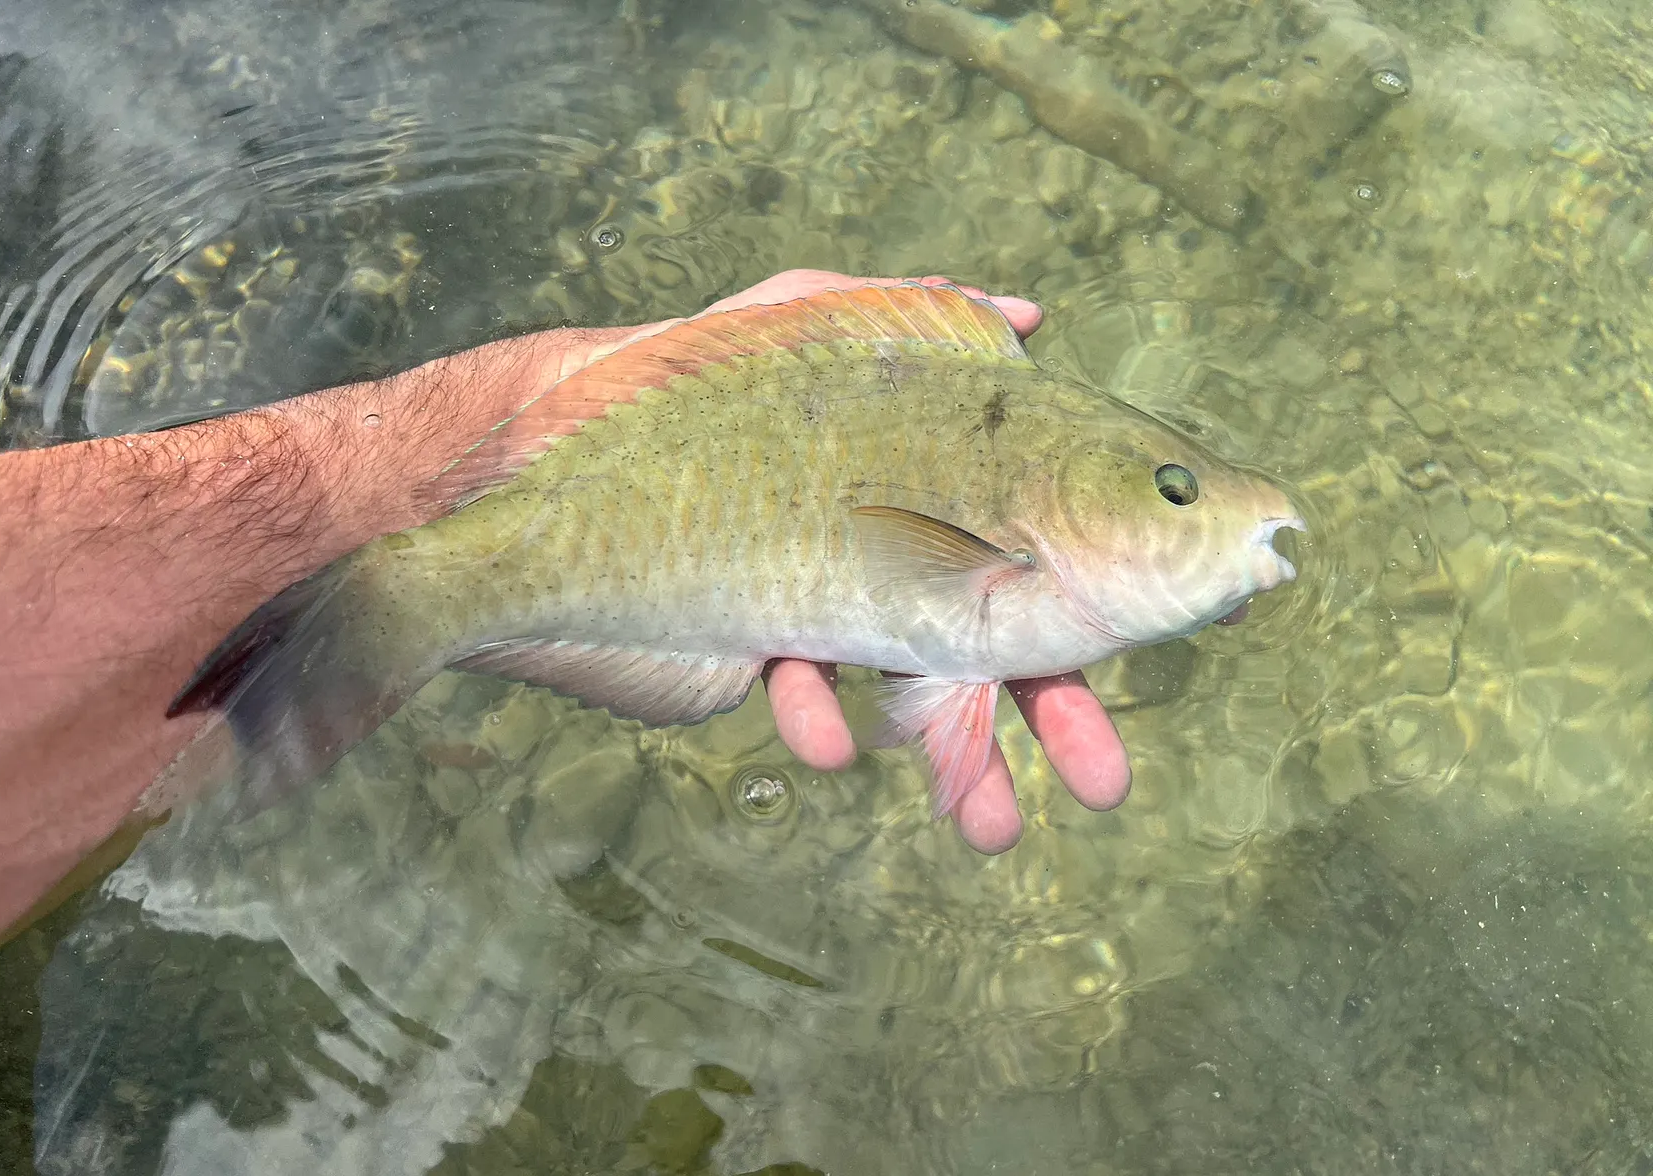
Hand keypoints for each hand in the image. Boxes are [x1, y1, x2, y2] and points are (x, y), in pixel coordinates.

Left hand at [595, 269, 1133, 853]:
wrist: (554, 451)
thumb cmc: (695, 379)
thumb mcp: (806, 319)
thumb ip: (912, 313)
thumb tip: (1024, 314)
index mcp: (925, 491)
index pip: (1031, 548)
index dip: (1094, 599)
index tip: (1163, 635)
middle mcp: (887, 554)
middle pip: (994, 644)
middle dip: (1052, 719)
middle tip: (1102, 783)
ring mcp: (828, 611)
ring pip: (916, 699)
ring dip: (961, 765)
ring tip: (991, 826)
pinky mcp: (760, 652)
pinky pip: (810, 704)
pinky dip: (823, 725)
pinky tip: (829, 739)